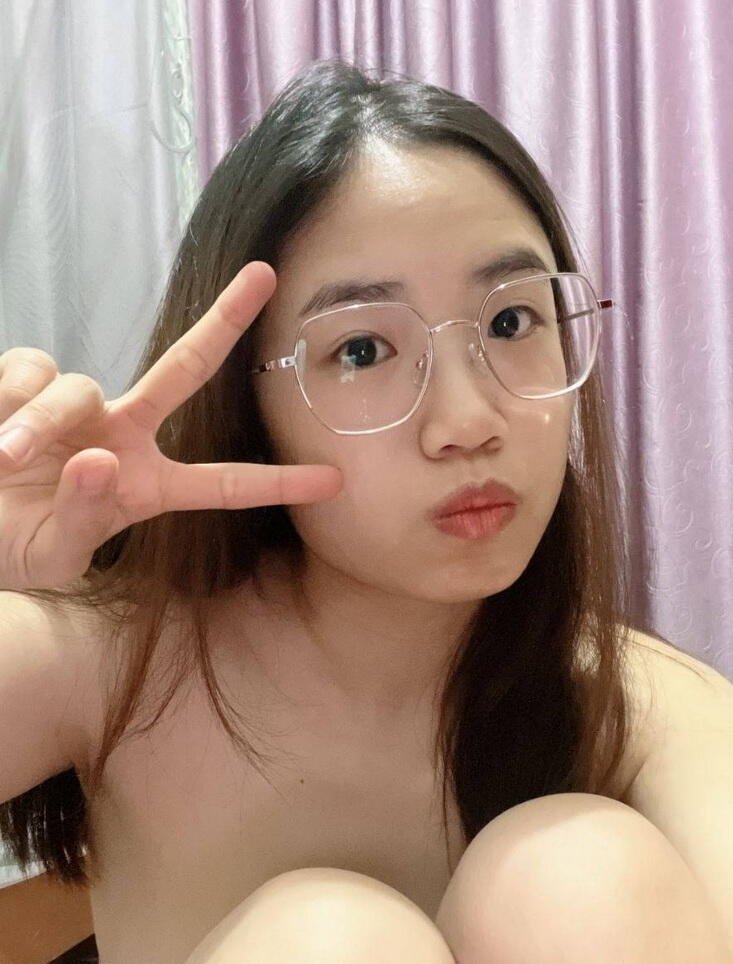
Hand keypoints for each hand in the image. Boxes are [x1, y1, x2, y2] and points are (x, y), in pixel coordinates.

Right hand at [0, 261, 342, 589]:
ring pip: (77, 388)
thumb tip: (99, 459)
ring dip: (37, 425)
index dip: (277, 483)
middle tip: (265, 274)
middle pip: (184, 367)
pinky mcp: (27, 382)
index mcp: (148, 486)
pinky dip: (7, 399)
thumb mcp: (54, 554)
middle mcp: (124, 435)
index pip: (223, 484)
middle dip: (224, 320)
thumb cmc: (15, 545)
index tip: (334, 481)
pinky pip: (30, 368)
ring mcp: (80, 407)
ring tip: (1, 462)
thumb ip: (82, 516)